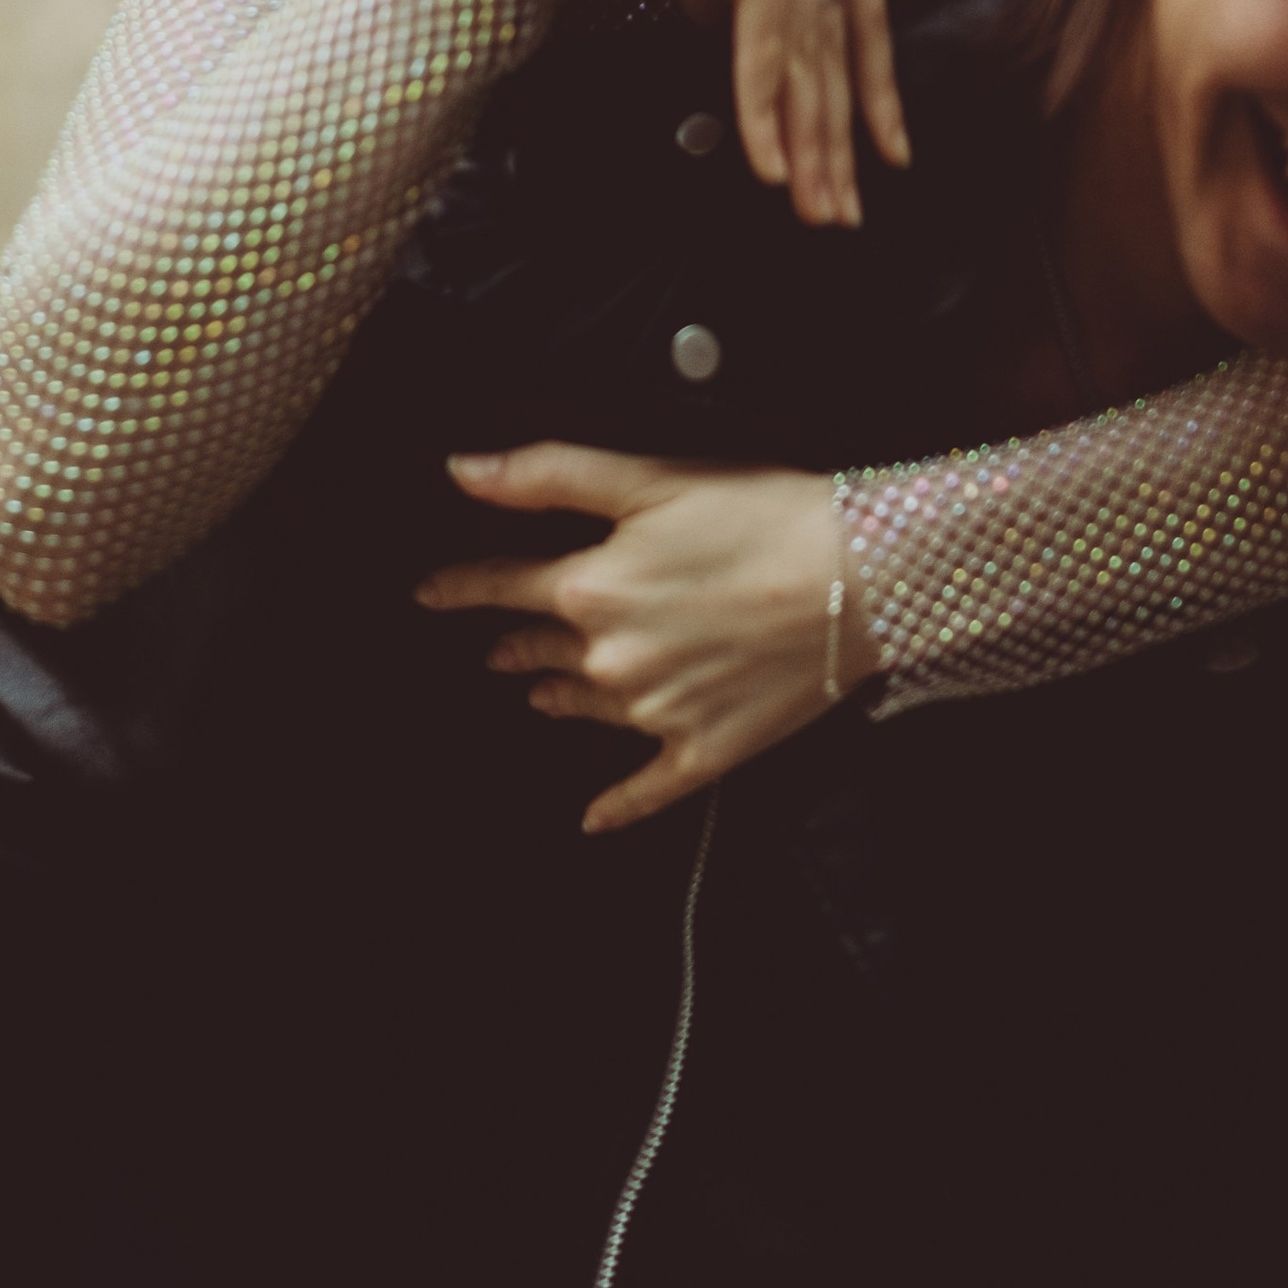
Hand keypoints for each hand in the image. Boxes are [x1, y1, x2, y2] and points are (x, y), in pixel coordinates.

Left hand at [414, 441, 878, 832]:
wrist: (859, 576)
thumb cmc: (760, 514)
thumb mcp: (648, 476)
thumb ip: (548, 474)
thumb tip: (461, 469)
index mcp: (590, 586)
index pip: (501, 585)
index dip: (460, 586)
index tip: (428, 592)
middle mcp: (608, 658)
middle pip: (540, 651)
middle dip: (516, 644)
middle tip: (498, 647)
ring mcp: (654, 713)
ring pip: (583, 708)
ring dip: (557, 697)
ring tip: (541, 695)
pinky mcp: (703, 750)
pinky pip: (644, 789)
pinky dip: (616, 804)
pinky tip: (594, 818)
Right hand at [601, 0, 908, 226]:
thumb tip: (736, 34)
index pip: (862, 6)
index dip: (875, 85)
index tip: (888, 147)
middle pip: (837, 43)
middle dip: (838, 135)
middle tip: (843, 206)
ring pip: (808, 55)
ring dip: (807, 142)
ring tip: (813, 207)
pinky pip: (766, 47)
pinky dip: (764, 112)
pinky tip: (768, 166)